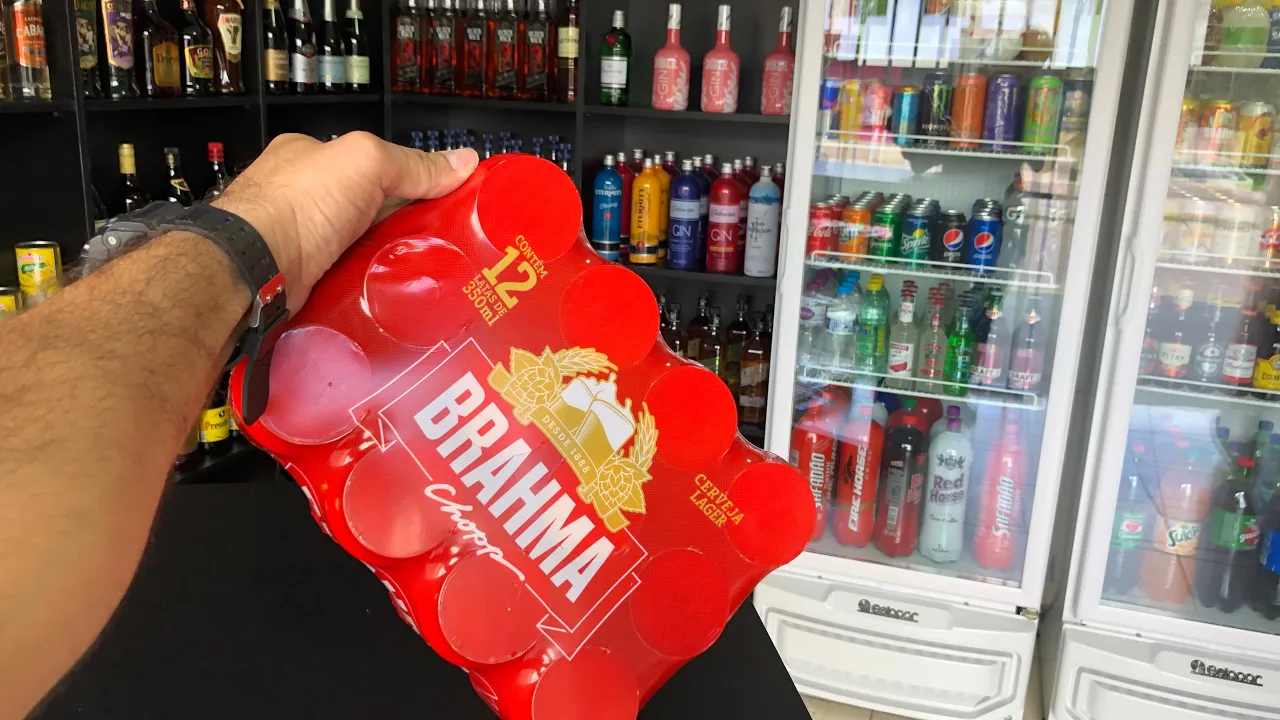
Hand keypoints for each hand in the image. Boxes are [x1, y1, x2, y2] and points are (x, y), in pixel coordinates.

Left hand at [213, 132, 478, 312]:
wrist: (255, 268)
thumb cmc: (299, 203)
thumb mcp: (367, 162)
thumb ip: (414, 163)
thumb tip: (464, 161)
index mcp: (310, 157)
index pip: (372, 165)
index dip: (409, 179)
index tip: (442, 199)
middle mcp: (301, 198)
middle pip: (369, 210)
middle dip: (402, 226)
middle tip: (442, 243)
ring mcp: (300, 241)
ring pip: (361, 250)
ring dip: (389, 261)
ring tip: (429, 274)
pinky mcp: (303, 281)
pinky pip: (349, 282)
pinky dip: (371, 287)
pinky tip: (396, 295)